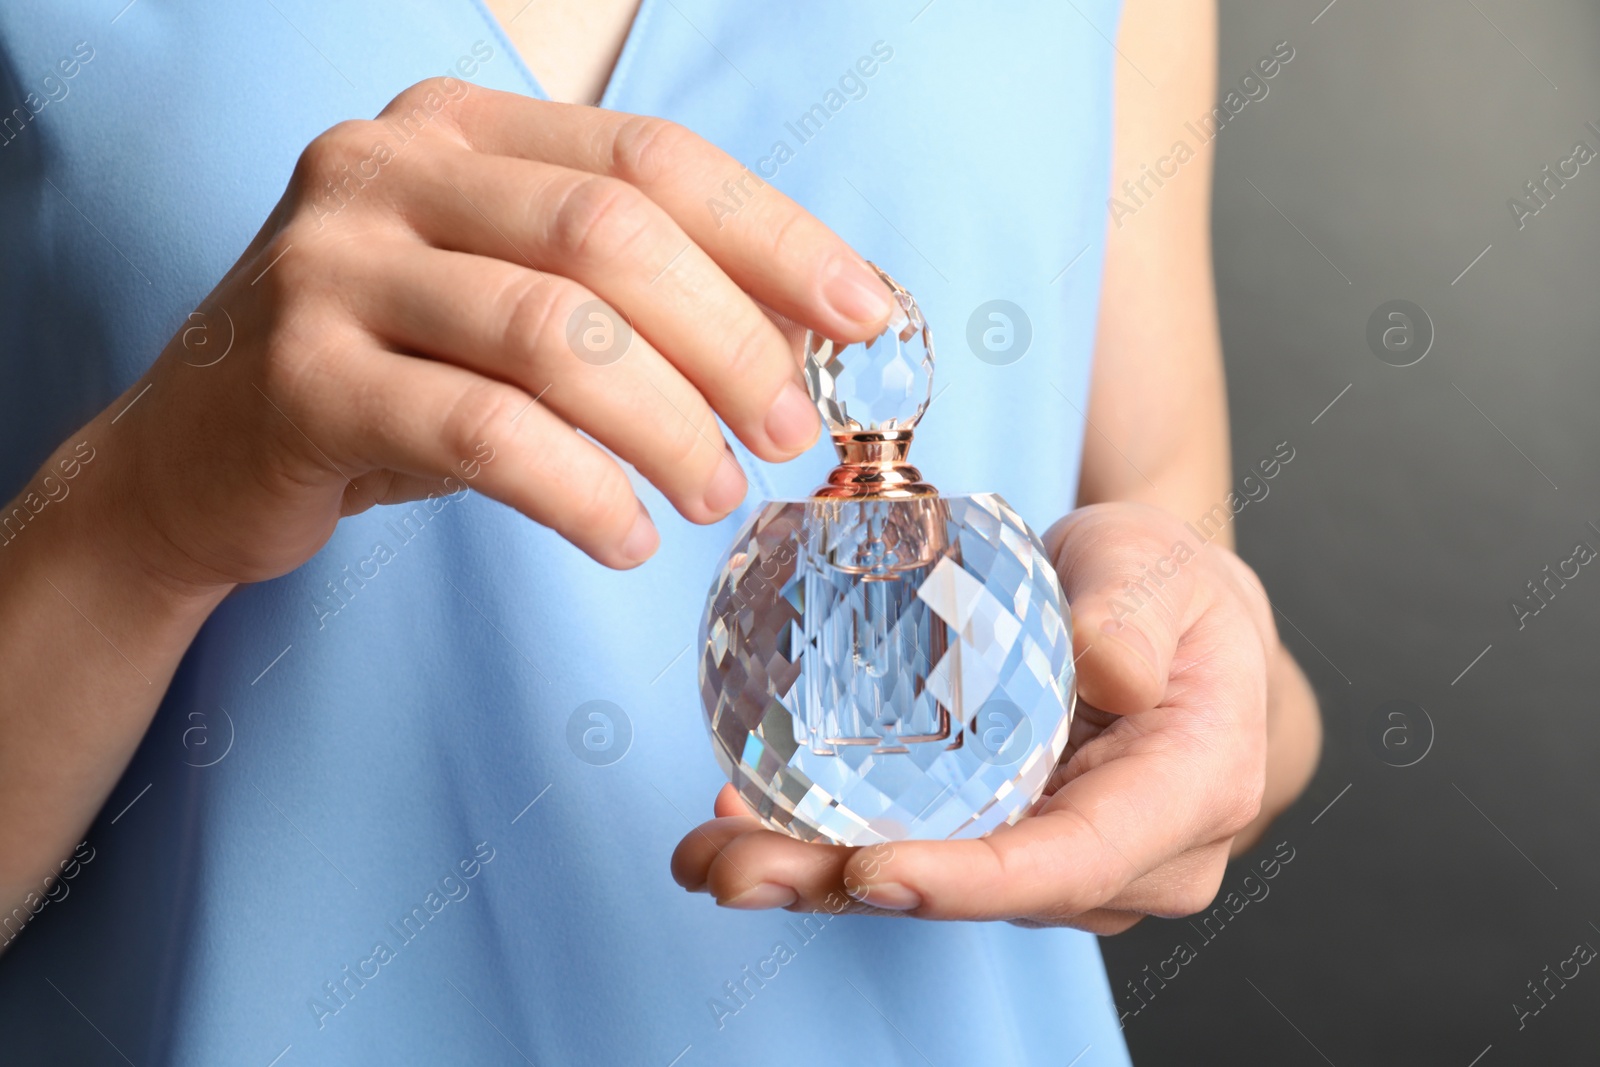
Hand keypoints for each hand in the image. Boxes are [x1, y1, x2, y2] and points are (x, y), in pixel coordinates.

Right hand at [94, 79, 892, 589]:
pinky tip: (625, 537)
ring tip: (718, 496)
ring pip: (554, 332)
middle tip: (791, 432)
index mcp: (457, 126)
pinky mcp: (300, 379)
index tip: (865, 315)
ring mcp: (329, 266)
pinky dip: (579, 491)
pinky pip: (482, 433)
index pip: (650, 156)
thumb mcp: (506, 302)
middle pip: (611, 234)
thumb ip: (628, 293)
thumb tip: (808, 330)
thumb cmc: (388, 374)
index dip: (773, 235)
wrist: (196, 452)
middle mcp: (385, 169)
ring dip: (668, 426)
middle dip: (731, 341)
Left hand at [670, 502, 1279, 931]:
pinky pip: (921, 847)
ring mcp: (1064, 860)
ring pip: (936, 880)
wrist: (1167, 618)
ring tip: (708, 849)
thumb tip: (1110, 668)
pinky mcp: (1012, 839)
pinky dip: (829, 836)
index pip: (1072, 861)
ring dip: (815, 870)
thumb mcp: (1159, 565)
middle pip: (980, 890)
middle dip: (845, 888)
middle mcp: (1129, 857)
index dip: (967, 880)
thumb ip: (1135, 610)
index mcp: (1188, 794)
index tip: (866, 870)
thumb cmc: (1170, 588)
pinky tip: (743, 813)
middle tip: (730, 868)